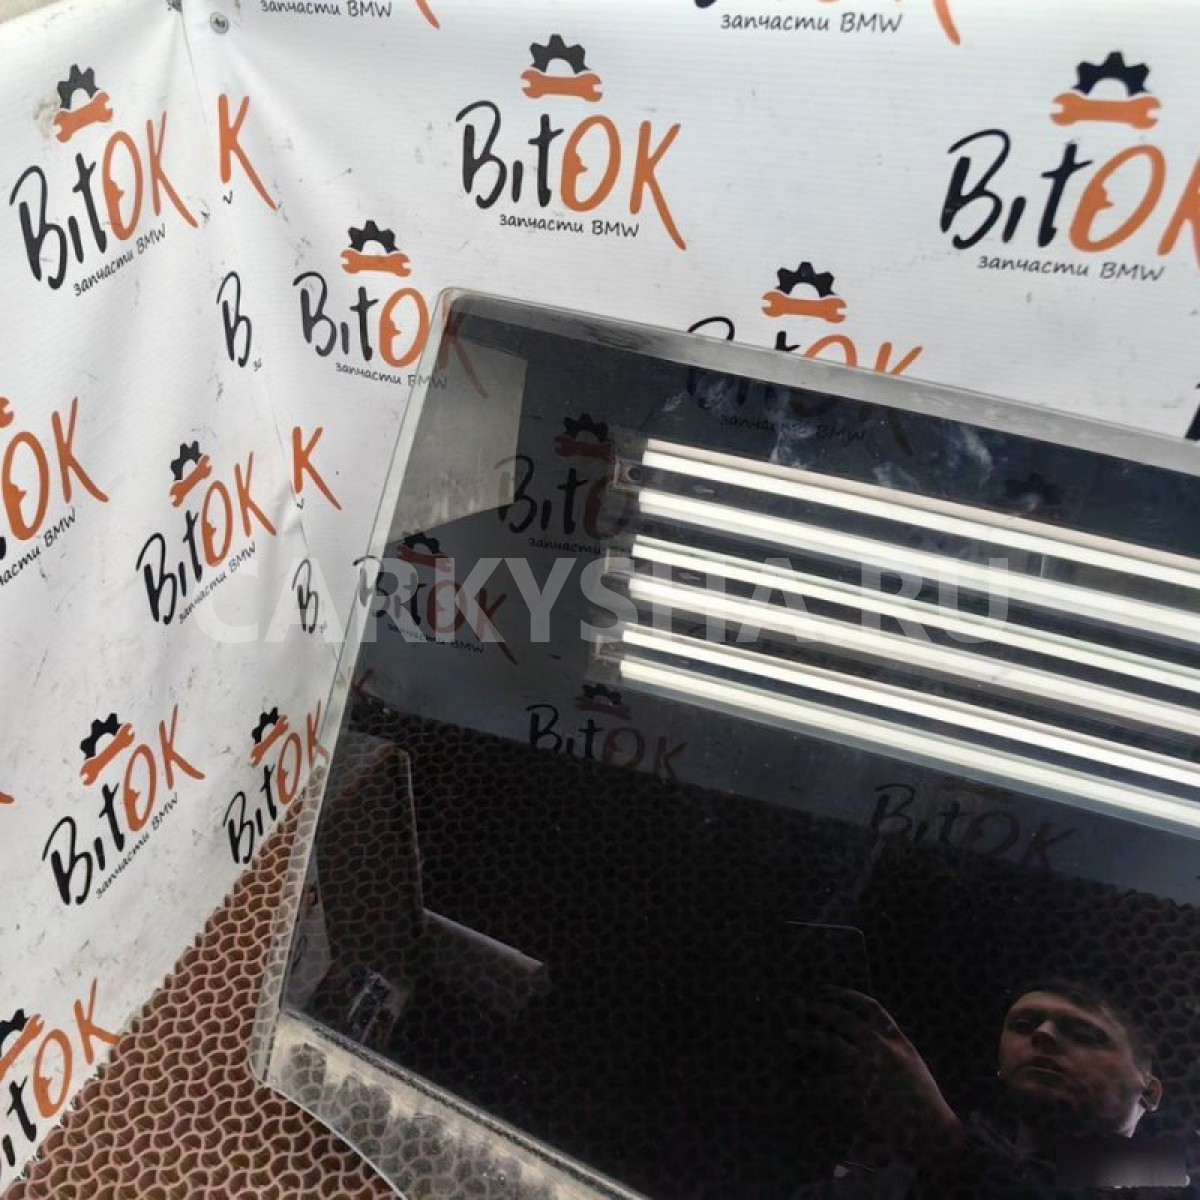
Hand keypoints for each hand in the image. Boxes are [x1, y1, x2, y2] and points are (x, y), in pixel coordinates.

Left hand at [793, 987, 966, 1161]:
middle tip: (800, 1006)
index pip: (869, 1007)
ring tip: (790, 1035)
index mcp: (896, 1040)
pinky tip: (804, 1081)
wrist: (934, 1131)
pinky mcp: (859, 1092)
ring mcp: (869, 1068)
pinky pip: (827, 1082)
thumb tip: (864, 1034)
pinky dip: (813, 1082)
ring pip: (830, 1043)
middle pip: (842, 1019)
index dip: (844, 995)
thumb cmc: (923, 1101)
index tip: (825, 989)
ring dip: (807, 1037)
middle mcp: (881, 1047)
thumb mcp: (911, 1063)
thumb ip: (891, 1046)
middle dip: (819, 1009)